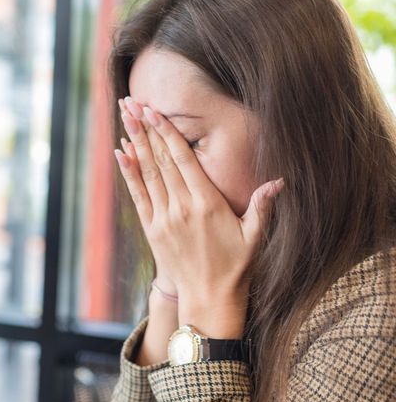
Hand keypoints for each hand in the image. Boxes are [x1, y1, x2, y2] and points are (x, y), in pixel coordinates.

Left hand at [115, 97, 282, 337]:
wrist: (208, 299)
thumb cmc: (236, 266)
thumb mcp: (255, 235)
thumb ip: (263, 205)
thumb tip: (279, 181)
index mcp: (208, 203)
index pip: (183, 159)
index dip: (168, 133)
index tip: (155, 111)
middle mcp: (182, 208)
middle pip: (161, 160)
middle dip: (145, 129)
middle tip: (132, 102)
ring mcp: (164, 219)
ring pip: (147, 173)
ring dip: (134, 143)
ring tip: (124, 117)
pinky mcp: (152, 230)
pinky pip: (138, 196)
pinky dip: (129, 173)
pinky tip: (121, 153)